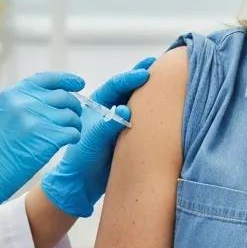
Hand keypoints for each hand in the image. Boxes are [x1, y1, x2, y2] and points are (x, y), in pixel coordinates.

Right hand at [0, 72, 84, 225]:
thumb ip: (26, 102)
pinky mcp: (48, 138)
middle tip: (74, 117)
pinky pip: (73, 132)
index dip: (66, 79)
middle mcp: (25, 103)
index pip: (47, 79)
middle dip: (73, 106)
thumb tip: (59, 97)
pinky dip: (74, 136)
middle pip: (63, 97)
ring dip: (74, 124)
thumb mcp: (4, 114)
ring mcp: (36, 120)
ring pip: (71, 115)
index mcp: (13, 94)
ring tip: (70, 132)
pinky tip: (68, 141)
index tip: (79, 83)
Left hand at [40, 58, 153, 217]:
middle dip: (142, 76)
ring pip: (136, 102)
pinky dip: (152, 110)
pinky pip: (142, 119)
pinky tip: (165, 106)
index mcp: (96, 106)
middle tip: (160, 63)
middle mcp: (109, 110)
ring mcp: (119, 122)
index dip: (130, 78)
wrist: (82, 184)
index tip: (145, 73)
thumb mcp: (92, 141)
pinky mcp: (128, 135)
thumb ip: (107, 125)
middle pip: (128, 89)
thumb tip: (126, 110)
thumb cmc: (81, 160)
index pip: (115, 86)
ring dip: (148, 91)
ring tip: (165, 78)